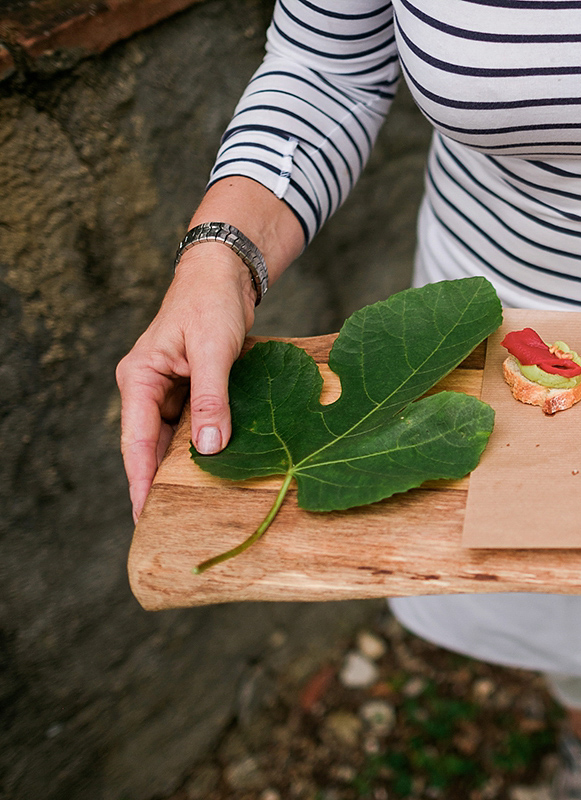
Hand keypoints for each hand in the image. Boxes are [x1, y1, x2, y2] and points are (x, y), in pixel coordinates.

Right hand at [115, 247, 256, 520]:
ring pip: (174, 438)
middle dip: (159, 483)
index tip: (143, 517)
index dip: (140, 482)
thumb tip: (209, 449)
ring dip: (183, 466)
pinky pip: (194, 424)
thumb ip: (213, 399)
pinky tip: (217, 468)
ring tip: (194, 507)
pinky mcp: (192, 387)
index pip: (136, 441)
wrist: (225, 274)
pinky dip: (205, 444)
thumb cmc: (213, 304)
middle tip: (171, 525)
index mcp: (140, 378)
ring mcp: (170, 388)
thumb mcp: (215, 351)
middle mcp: (149, 387)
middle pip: (151, 446)